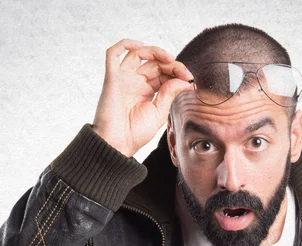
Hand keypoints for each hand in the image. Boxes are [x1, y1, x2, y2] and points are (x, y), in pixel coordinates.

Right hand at [92, 38, 192, 156]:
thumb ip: (170, 94)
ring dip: (155, 51)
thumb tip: (185, 80)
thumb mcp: (159, 113)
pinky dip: (124, 45)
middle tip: (184, 73)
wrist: (117, 144)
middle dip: (171, 64)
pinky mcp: (112, 78)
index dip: (177, 72)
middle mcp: (135, 82)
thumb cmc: (135, 133)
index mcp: (146, 91)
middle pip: (154, 62)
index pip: (163, 73)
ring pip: (138, 54)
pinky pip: (113, 54)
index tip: (190, 80)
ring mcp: (123, 79)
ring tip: (169, 58)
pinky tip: (139, 44)